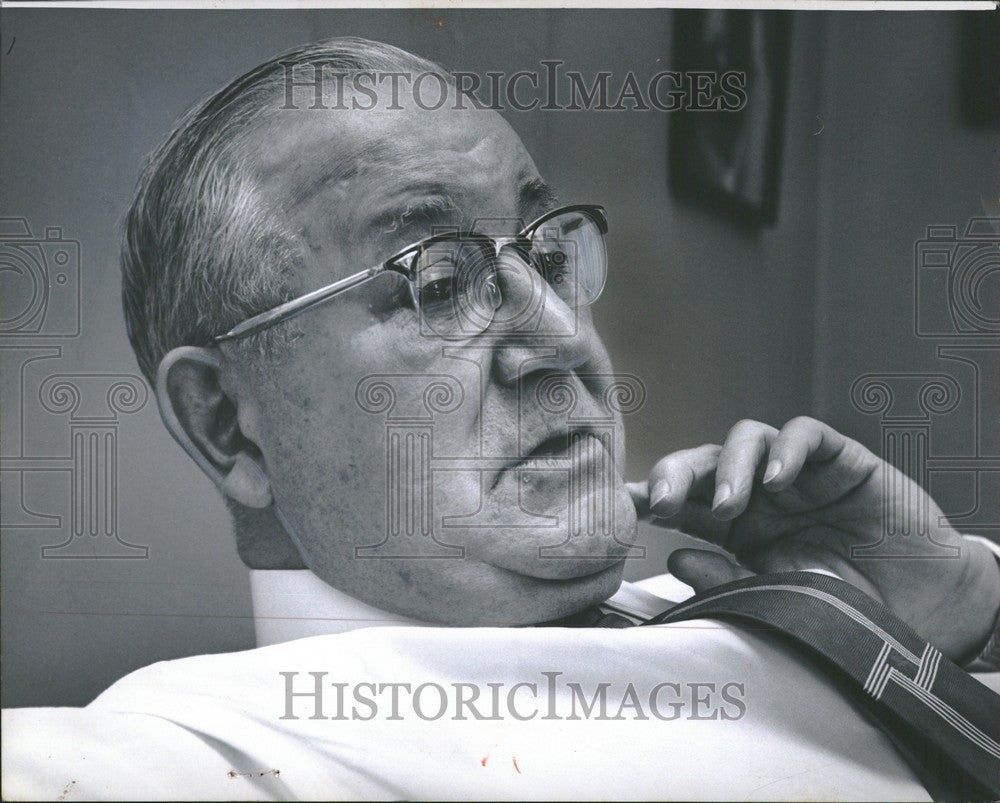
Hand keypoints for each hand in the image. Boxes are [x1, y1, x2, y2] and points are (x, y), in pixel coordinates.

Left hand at [629, 416, 999, 660]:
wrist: (920, 605)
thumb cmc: (844, 603)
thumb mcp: (778, 599)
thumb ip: (727, 580)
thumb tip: (673, 555)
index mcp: (734, 527)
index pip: (684, 502)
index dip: (651, 497)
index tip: (619, 506)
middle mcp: (757, 493)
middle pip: (703, 463)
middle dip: (676, 475)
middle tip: (663, 504)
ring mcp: (795, 473)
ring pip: (745, 439)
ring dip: (731, 467)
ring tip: (732, 507)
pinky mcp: (839, 460)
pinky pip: (804, 435)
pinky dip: (786, 450)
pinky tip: (780, 481)